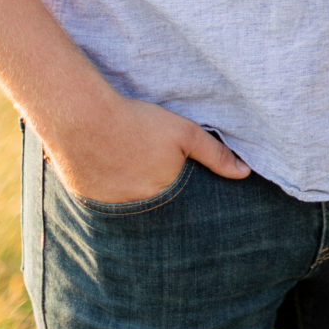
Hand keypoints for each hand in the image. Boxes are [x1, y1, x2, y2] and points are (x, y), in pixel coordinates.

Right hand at [43, 92, 250, 203]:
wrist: (83, 118)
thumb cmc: (137, 123)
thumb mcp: (184, 132)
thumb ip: (215, 154)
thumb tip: (245, 173)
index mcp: (161, 196)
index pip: (177, 205)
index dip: (175, 191)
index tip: (173, 181)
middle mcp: (135, 210)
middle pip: (151, 204)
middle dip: (152, 191)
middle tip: (145, 165)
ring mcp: (107, 207)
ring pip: (125, 202)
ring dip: (128, 189)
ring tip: (125, 163)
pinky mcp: (84, 198)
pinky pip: (100, 198)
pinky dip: (105, 186)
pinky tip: (104, 164)